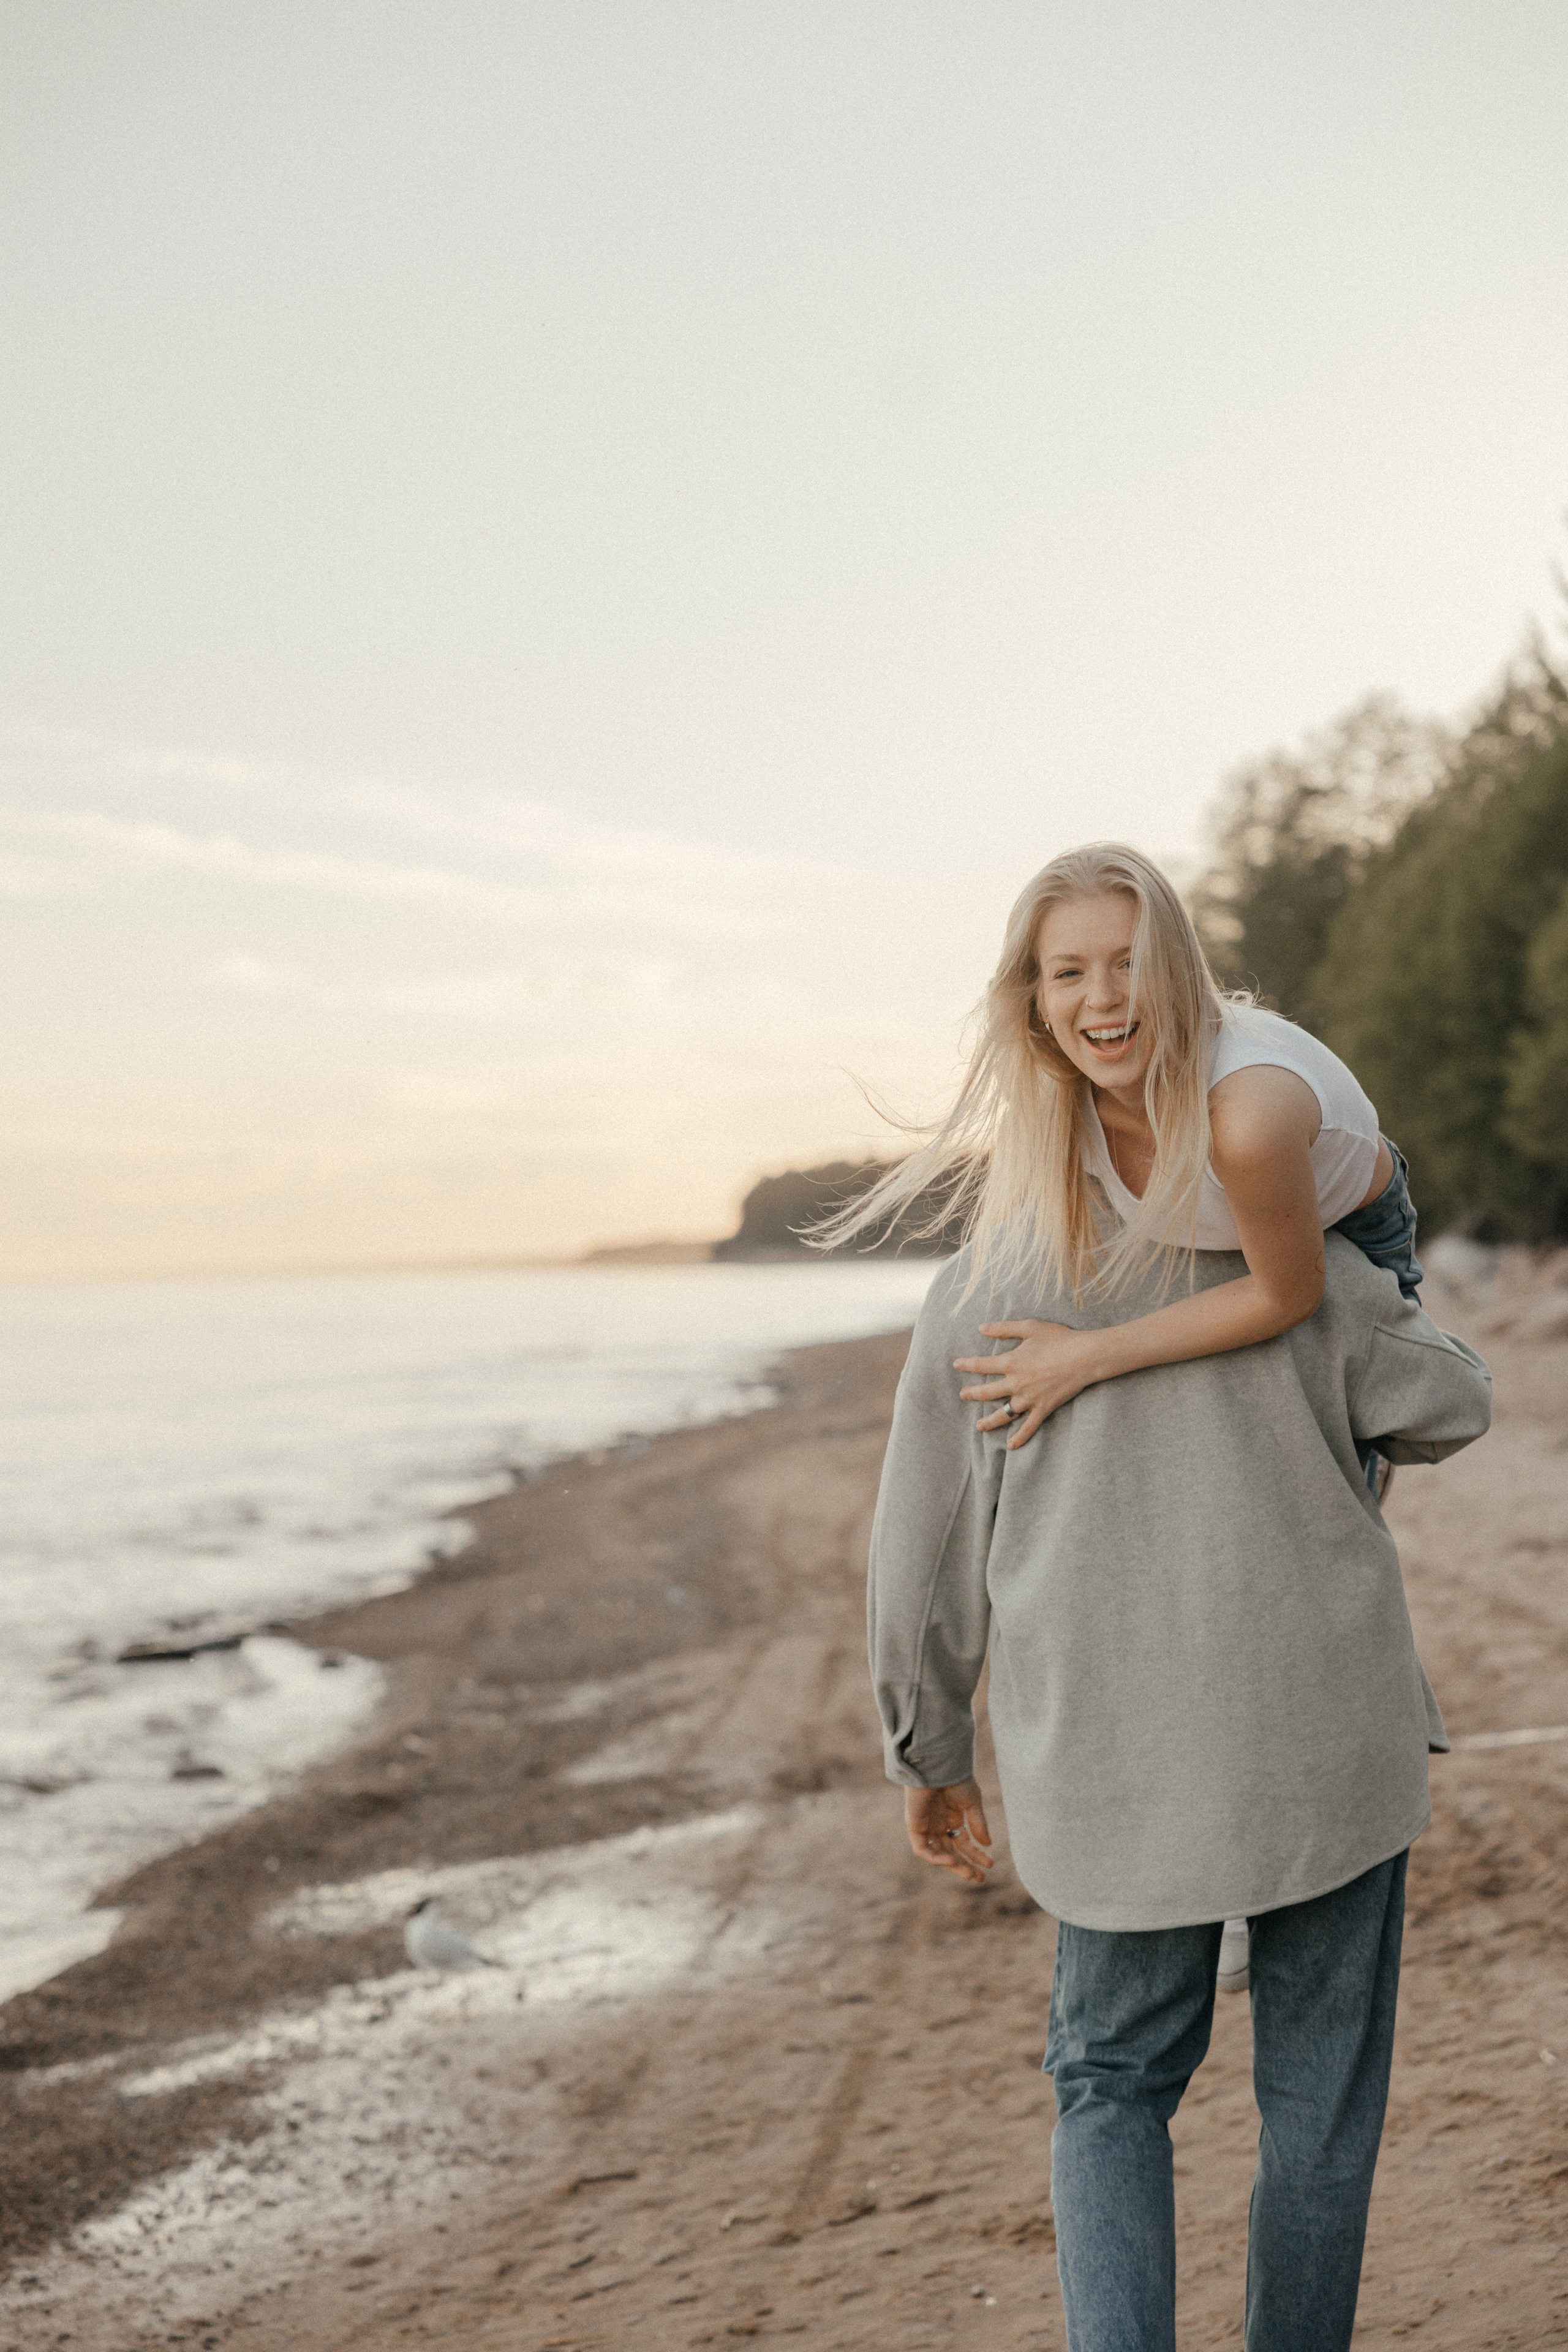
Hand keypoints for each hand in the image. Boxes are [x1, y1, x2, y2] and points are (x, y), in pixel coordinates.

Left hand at [904, 1780, 995, 1883]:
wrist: (938, 1765)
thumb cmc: (955, 1779)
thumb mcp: (972, 1802)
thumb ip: (978, 1824)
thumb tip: (988, 1844)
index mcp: (952, 1817)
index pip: (963, 1843)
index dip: (976, 1855)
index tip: (990, 1865)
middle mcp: (938, 1824)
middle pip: (951, 1852)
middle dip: (964, 1866)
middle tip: (979, 1879)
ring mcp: (925, 1826)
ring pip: (937, 1854)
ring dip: (953, 1866)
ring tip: (969, 1873)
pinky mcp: (914, 1826)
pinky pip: (922, 1849)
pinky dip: (935, 1858)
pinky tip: (952, 1859)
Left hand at [954, 1320, 1095, 1447]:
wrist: (1084, 1356)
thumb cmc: (1059, 1339)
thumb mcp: (1030, 1327)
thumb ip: (1004, 1328)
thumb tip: (981, 1328)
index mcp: (1011, 1362)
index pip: (982, 1365)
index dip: (967, 1365)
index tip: (956, 1365)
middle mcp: (1016, 1383)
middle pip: (988, 1392)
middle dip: (972, 1394)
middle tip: (962, 1395)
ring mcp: (1029, 1398)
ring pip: (1004, 1413)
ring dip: (989, 1421)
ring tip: (978, 1426)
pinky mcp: (1043, 1408)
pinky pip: (1029, 1426)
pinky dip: (1020, 1437)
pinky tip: (1011, 1445)